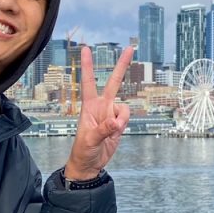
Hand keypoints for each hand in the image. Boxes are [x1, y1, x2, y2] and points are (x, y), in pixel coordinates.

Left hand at [64, 46, 132, 179]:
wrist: (90, 163)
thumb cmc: (83, 151)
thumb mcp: (89, 140)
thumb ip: (103, 130)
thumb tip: (116, 122)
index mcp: (89, 106)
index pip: (88, 82)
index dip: (88, 66)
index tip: (86, 48)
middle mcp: (101, 106)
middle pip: (114, 82)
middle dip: (122, 66)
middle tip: (130, 48)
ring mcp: (110, 114)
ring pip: (124, 107)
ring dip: (122, 119)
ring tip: (112, 131)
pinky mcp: (118, 123)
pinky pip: (126, 118)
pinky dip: (124, 125)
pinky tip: (116, 132)